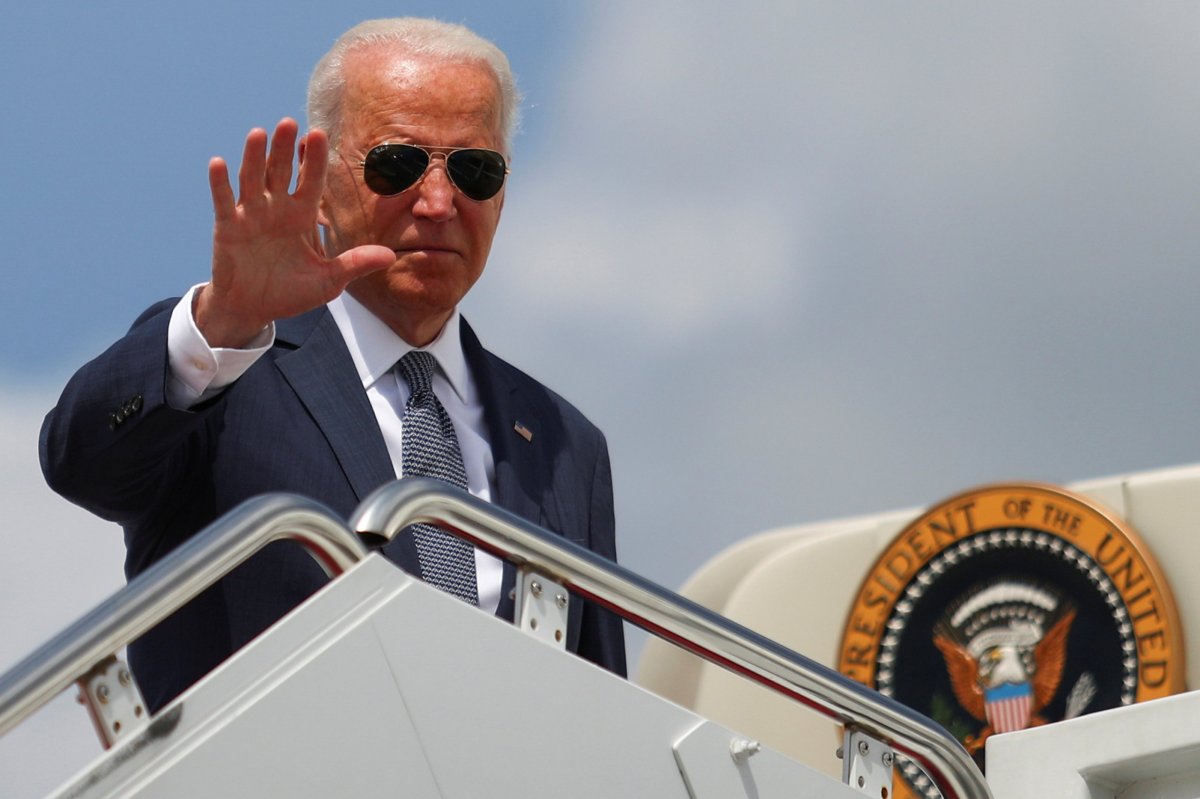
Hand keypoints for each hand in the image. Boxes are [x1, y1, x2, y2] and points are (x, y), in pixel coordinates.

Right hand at [197, 118, 393, 347]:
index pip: (310, 182)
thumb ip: (354, 264)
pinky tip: (219, 163)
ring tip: (258, 133)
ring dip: (254, 157)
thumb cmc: (291, 292)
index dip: (314, 160)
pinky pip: (223, 202)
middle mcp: (276, 209)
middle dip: (285, 149)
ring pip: (252, 180)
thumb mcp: (328, 281)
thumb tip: (389, 257)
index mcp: (302, 216)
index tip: (319, 134)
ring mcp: (250, 215)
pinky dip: (220, 183)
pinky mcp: (227, 227)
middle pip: (281, 172)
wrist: (253, 308)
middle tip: (290, 122)